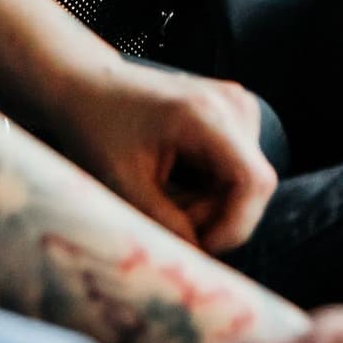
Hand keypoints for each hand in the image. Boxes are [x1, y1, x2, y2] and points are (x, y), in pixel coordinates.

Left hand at [49, 58, 277, 253]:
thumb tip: (198, 258)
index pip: (254, 182)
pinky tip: (171, 183)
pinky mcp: (232, 118)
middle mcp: (233, 106)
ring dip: (205, 206)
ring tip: (159, 196)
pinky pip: (233, 174)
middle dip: (211, 218)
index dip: (236, 226)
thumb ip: (165, 222)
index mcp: (206, 114)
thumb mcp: (124, 182)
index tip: (200, 248)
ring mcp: (237, 109)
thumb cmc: (97, 127)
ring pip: (241, 186)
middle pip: (248, 189)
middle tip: (162, 221)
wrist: (88, 85)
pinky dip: (204, 191)